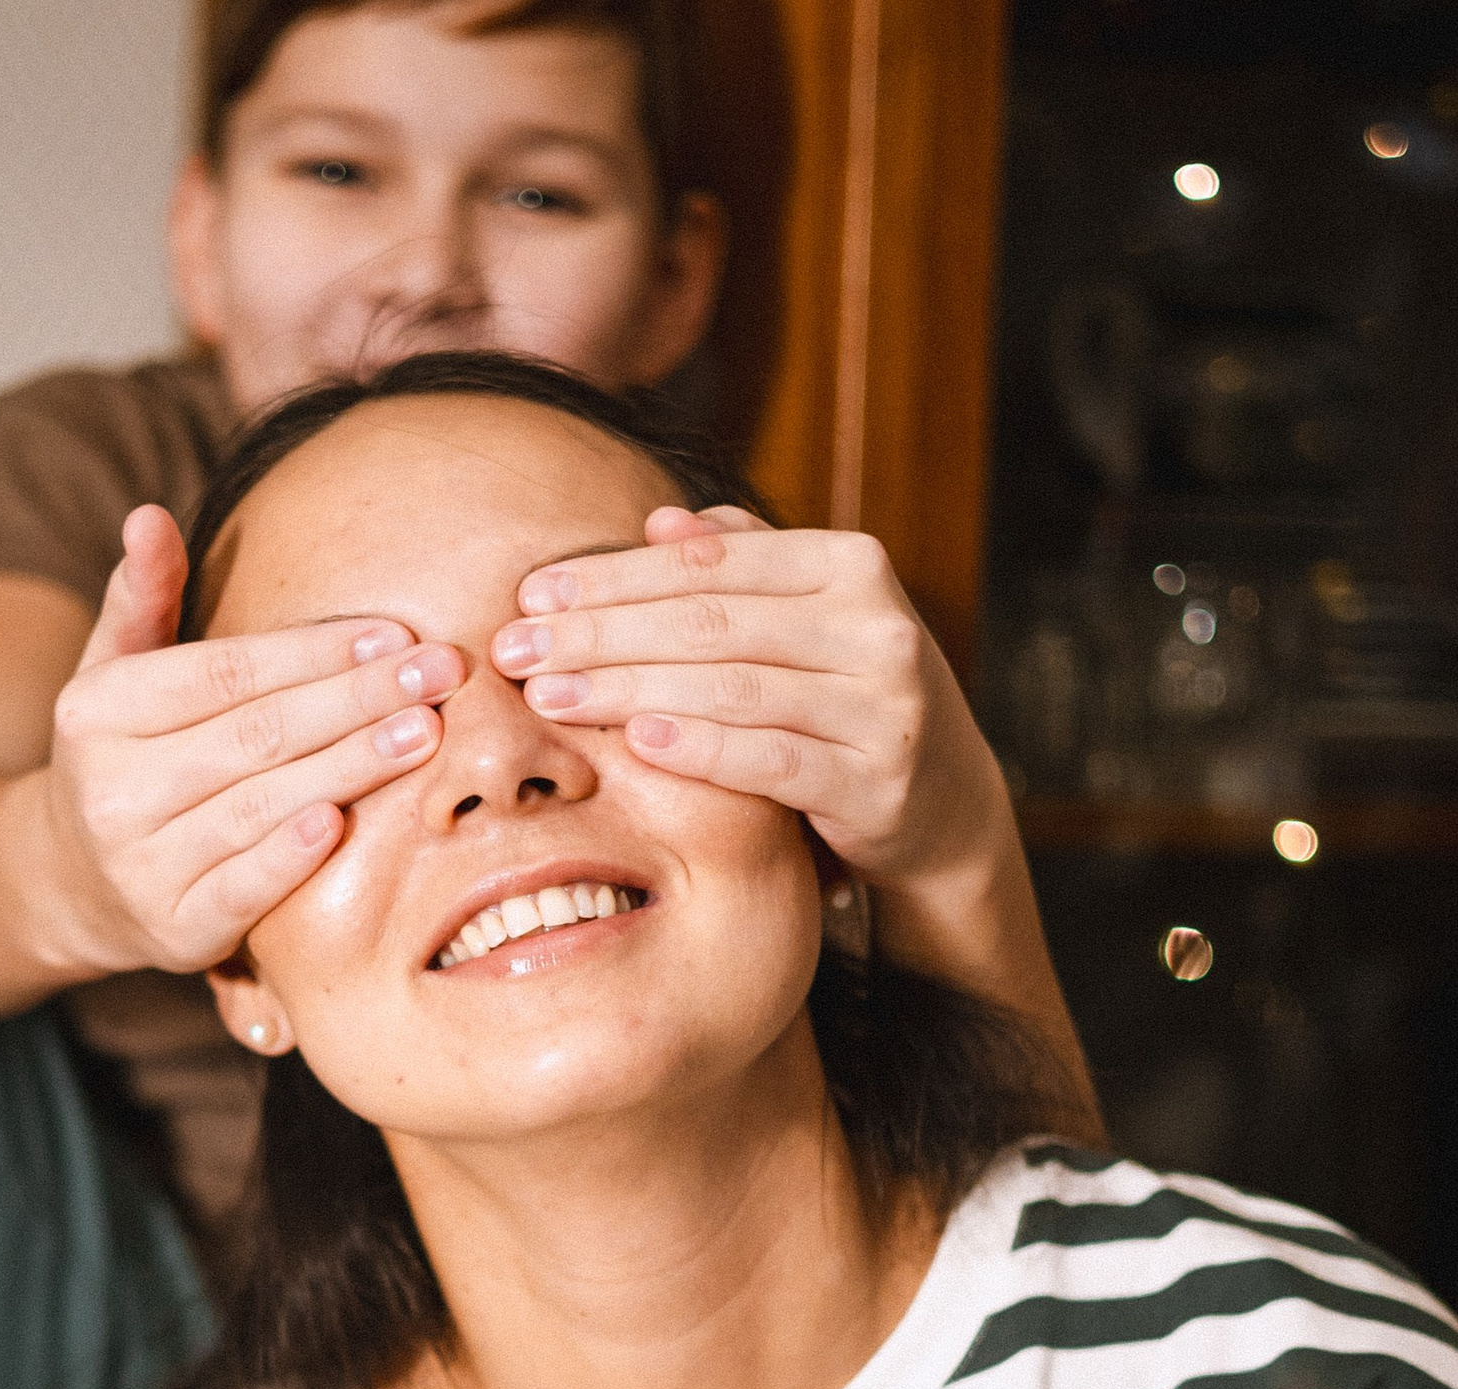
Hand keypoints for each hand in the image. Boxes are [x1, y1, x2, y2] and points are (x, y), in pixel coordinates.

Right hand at [41, 505, 466, 976]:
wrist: (72, 883)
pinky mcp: (174, 930)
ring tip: (424, 735)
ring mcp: (141, 865)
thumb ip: (143, 599)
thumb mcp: (115, 674)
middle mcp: (111, 789)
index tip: (394, 633)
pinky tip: (344, 821)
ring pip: (259, 806)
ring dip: (348, 768)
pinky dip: (291, 857)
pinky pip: (242, 889)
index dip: (312, 653)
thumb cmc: (124, 757)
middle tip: (439, 675)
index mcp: (97, 712)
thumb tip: (150, 515)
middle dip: (355, 701)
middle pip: (254, 735)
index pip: (223, 673)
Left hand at [492, 507, 1012, 894]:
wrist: (940, 798)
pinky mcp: (875, 781)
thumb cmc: (844, 698)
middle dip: (600, 634)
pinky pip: (771, 760)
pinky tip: (637, 740)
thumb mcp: (806, 623)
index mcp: (850, 566)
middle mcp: (875, 626)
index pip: (710, 564)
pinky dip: (701, 748)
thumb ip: (741, 569)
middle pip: (709, 622)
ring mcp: (881, 705)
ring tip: (550, 695)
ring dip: (628, 690)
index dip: (614, 577)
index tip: (532, 594)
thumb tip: (663, 520)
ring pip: (731, 687)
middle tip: (517, 648)